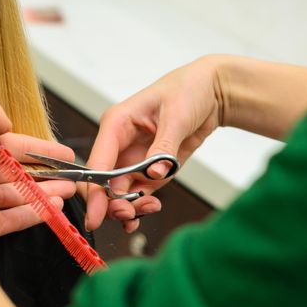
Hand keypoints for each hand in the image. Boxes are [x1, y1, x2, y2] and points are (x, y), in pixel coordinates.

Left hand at [0, 93, 76, 242]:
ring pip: (21, 195)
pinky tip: (55, 207)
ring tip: (69, 190)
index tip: (64, 154)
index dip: (42, 149)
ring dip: (47, 192)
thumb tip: (4, 120)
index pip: (16, 146)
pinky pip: (17, 217)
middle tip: (70, 176)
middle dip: (48, 173)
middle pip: (20, 172)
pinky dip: (37, 212)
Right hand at [86, 56, 222, 231]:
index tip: (95, 216)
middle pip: (103, 183)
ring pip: (118, 193)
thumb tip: (154, 173)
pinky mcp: (148, 169)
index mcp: (116, 124)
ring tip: (149, 209)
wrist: (211, 92)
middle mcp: (119, 144)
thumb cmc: (188, 90)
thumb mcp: (176, 115)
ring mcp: (133, 159)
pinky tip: (150, 208)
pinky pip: (137, 193)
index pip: (97, 163)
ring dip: (128, 207)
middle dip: (111, 203)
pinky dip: (141, 205)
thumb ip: (163, 146)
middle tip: (129, 216)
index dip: (94, 192)